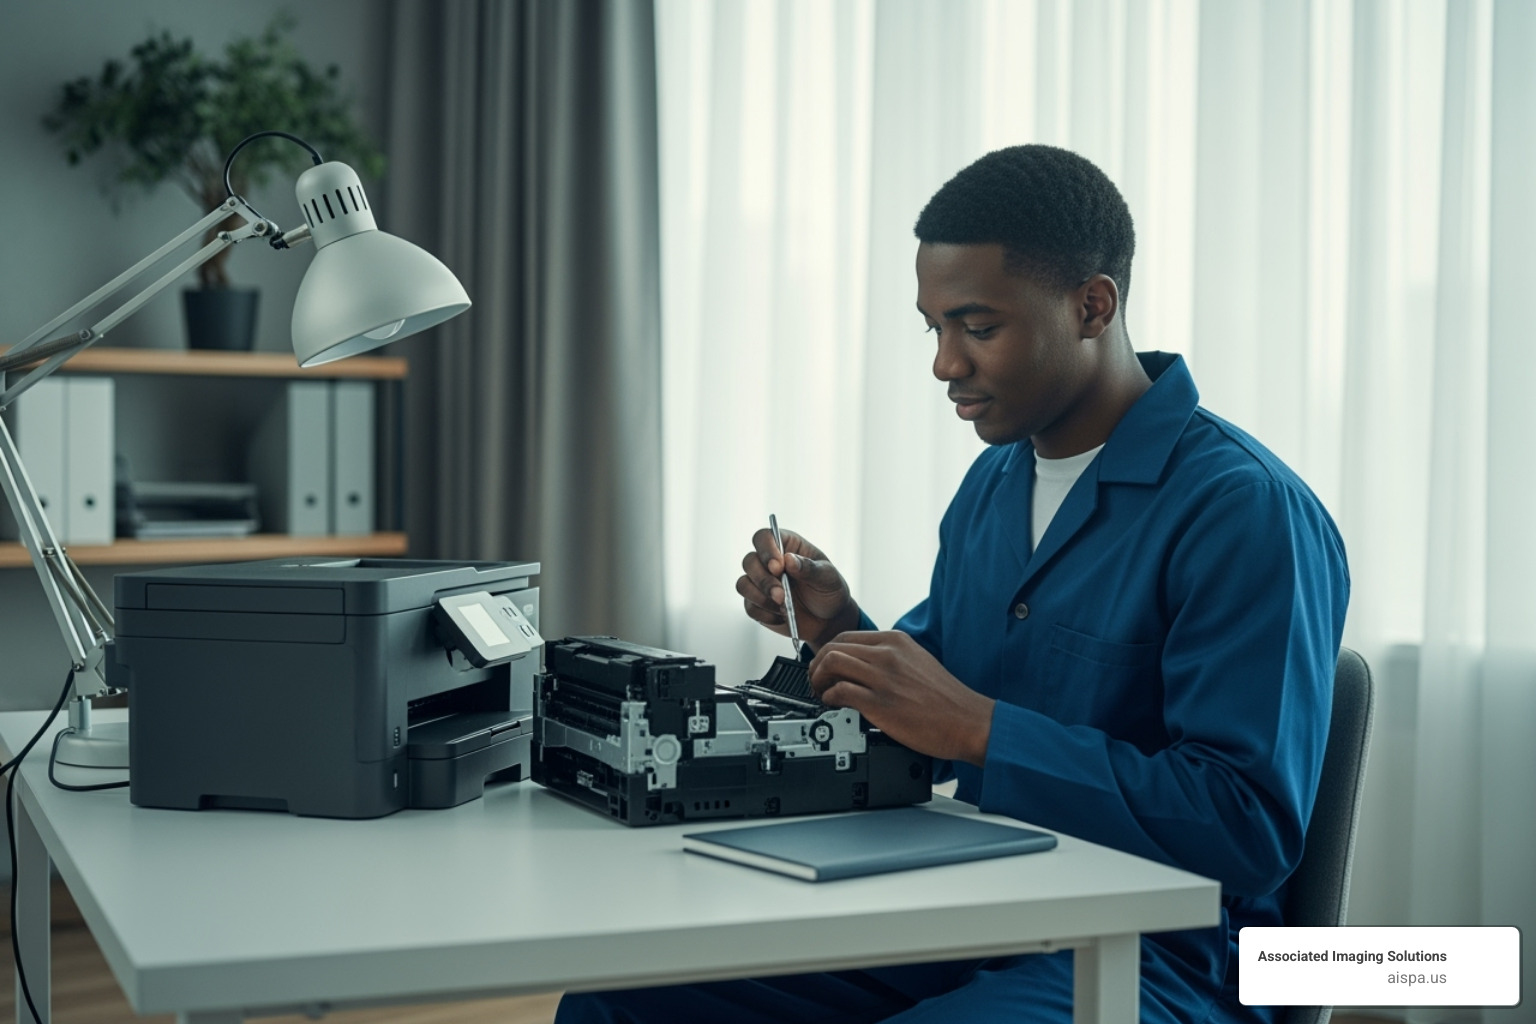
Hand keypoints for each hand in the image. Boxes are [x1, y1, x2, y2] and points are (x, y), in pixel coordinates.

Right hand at [736, 527, 860, 648]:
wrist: (828, 620)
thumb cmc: (829, 591)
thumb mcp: (827, 577)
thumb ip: (809, 568)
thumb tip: (789, 559)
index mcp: (786, 546)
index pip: (764, 537)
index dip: (766, 550)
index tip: (778, 568)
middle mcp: (768, 561)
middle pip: (749, 561)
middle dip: (763, 580)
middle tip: (781, 595)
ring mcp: (760, 583)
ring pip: (743, 584)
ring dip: (761, 598)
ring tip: (784, 607)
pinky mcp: (756, 603)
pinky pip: (749, 606)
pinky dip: (765, 614)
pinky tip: (782, 616)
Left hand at [808, 630, 994, 765]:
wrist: (968, 721)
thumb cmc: (946, 699)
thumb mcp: (917, 662)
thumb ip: (890, 658)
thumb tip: (862, 665)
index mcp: (896, 641)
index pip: (846, 637)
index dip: (827, 652)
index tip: (824, 666)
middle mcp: (888, 654)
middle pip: (833, 647)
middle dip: (817, 666)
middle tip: (816, 682)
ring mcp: (883, 677)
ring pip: (831, 663)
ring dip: (818, 680)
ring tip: (821, 694)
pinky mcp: (880, 703)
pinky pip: (839, 691)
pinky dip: (828, 698)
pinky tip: (834, 705)